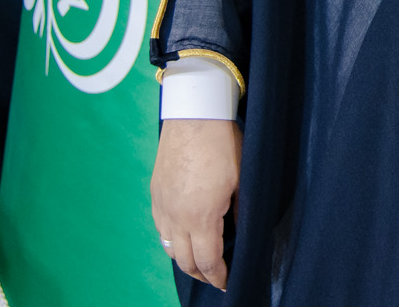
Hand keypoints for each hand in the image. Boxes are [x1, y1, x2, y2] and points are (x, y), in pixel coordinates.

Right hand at [151, 119, 241, 289]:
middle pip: (185, 260)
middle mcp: (176, 217)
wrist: (194, 115)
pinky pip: (160, 228)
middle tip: (216, 276)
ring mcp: (162, 206)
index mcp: (201, 217)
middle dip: (202, 273)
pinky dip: (171, 239)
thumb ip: (240, 212)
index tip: (227, 282)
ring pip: (168, 247)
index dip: (218, 276)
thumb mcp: (243, 181)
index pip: (207, 261)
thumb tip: (240, 233)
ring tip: (200, 260)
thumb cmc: (223, 145)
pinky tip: (184, 236)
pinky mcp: (155, 194)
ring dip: (184, 258)